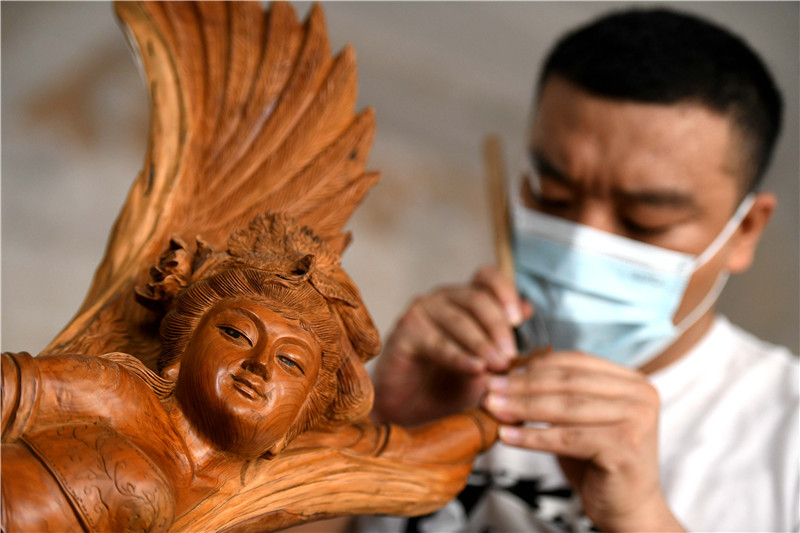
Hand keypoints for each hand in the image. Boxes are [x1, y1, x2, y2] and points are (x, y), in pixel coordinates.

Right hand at [371, 266, 531, 425]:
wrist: (409, 411)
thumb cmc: (447, 384)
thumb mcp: (484, 362)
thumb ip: (503, 338)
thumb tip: (528, 308)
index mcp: (463, 299)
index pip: (487, 277)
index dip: (505, 291)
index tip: (519, 319)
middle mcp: (442, 299)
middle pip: (477, 299)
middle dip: (499, 327)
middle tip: (511, 356)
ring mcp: (421, 313)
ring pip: (459, 320)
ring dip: (483, 343)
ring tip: (498, 366)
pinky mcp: (404, 333)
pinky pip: (437, 343)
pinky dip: (459, 357)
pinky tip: (475, 369)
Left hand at [484, 350, 683, 531]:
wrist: (628, 508)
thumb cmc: (598, 461)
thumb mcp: (579, 419)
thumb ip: (558, 393)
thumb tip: (509, 372)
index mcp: (632, 380)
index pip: (575, 361)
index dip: (535, 366)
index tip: (501, 373)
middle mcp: (641, 394)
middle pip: (568, 382)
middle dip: (523, 385)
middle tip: (489, 389)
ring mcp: (637, 419)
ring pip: (566, 407)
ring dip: (523, 407)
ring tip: (492, 408)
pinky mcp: (625, 447)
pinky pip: (567, 438)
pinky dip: (532, 437)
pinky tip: (506, 436)